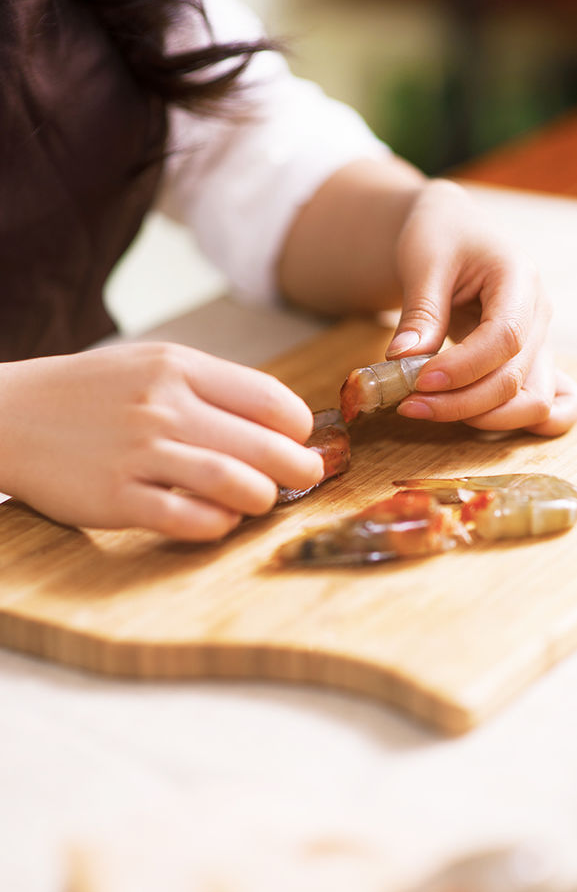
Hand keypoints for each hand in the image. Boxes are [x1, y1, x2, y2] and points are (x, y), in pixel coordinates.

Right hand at [0, 343, 322, 539]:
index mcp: (178, 368)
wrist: (11, 415)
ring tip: (261, 500)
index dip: (298, 427)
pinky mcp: (117, 497)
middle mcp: (163, 406)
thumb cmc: (90, 394)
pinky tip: (220, 520)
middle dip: (299, 467)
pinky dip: (216, 525)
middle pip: (263, 444)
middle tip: (305, 477)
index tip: (301, 441)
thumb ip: (209, 388)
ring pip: (232, 481)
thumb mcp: (150, 366)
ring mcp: (139, 453)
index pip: (269, 398)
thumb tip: (277, 422)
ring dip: (262, 498)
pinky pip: (187, 519)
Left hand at [387, 179, 576, 435]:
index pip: (504, 338)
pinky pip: (549, 404)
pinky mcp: (530, 362)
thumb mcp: (423, 261)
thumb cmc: (439, 237)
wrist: (451, 232)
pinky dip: (520, 422)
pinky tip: (479, 423)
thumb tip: (401, 360)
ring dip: (481, 417)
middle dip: (460, 402)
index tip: (417, 382)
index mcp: (519, 278)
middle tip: (407, 405)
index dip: (463, 368)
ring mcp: (540, 342)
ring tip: (427, 411)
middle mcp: (539, 314)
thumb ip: (419, 312)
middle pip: (515, 379)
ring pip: (533, 402)